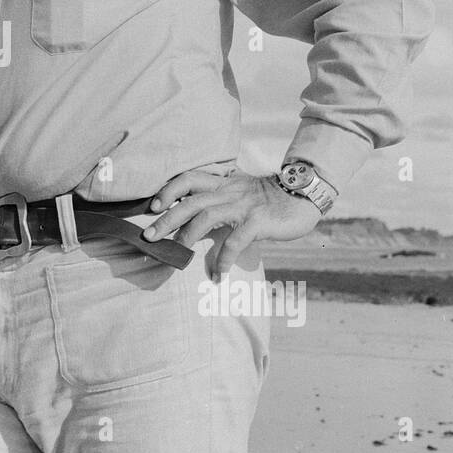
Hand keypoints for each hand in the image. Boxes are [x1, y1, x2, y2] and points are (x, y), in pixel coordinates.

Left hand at [140, 168, 321, 277]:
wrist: (303, 196)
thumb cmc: (267, 198)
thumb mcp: (239, 190)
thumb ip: (217, 198)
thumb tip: (190, 216)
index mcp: (222, 183)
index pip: (188, 178)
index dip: (168, 190)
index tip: (152, 207)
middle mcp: (229, 191)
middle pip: (190, 201)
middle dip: (166, 219)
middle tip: (149, 237)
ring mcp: (243, 206)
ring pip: (206, 217)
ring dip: (188, 237)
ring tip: (177, 255)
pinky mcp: (257, 222)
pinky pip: (234, 241)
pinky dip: (223, 259)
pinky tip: (217, 274)